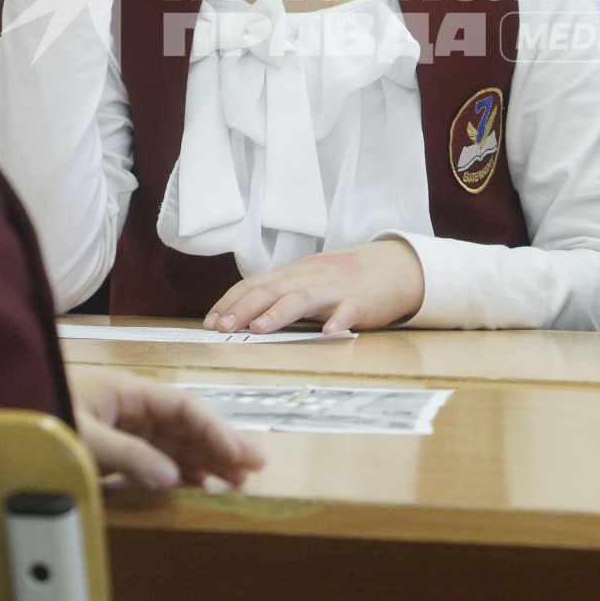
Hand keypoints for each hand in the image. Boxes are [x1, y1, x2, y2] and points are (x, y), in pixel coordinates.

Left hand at [70, 366, 265, 489]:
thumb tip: (174, 478)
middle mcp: (128, 406)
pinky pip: (154, 456)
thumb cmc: (37, 414)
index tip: (239, 454)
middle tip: (253, 468)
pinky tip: (195, 482)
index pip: (184, 407)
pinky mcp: (110, 446)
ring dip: (204, 458)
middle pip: (185, 424)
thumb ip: (130, 455)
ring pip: (173, 442)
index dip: (216, 429)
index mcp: (126, 390)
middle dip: (220, 444)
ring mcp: (120, 426)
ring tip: (233, 480)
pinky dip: (177, 468)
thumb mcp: (83, 437)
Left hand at [204, 240, 425, 334]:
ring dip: (278, 313)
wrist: (390, 267)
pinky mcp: (360, 302)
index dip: (230, 302)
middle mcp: (307, 279)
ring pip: (302, 298)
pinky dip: (339, 321)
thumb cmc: (342, 280)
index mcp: (292, 276)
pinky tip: (330, 333)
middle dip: (242, 309)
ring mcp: (334, 289)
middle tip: (221, 328)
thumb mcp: (306, 281)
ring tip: (258, 329)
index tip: (209, 322)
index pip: (253, 285)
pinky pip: (348, 311)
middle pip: (270, 291)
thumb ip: (279, 294)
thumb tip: (242, 314)